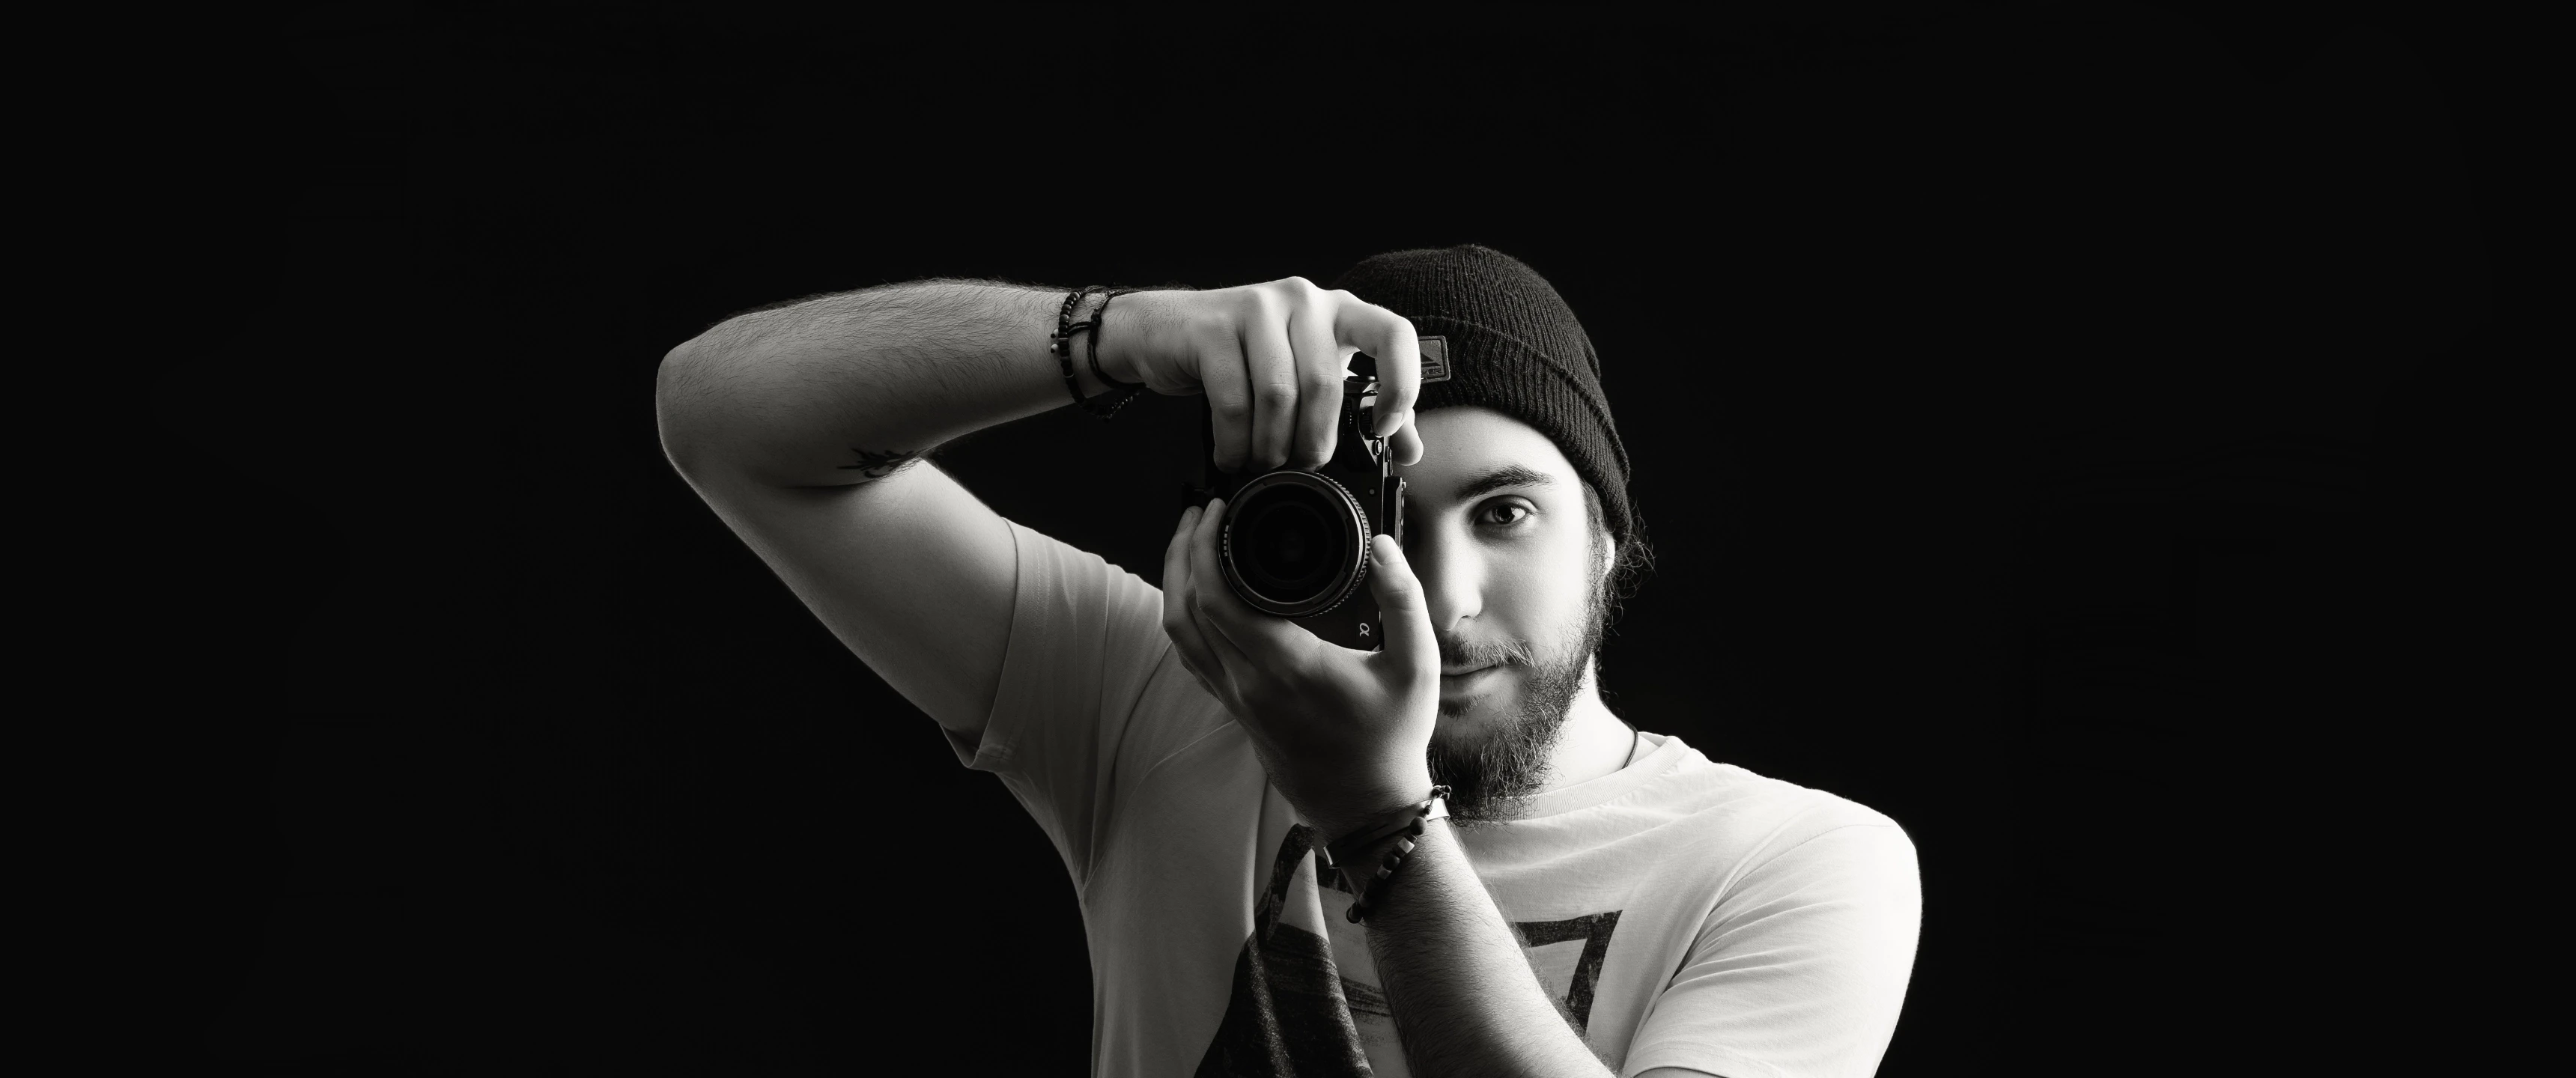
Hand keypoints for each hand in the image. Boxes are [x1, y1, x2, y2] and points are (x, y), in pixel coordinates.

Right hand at [1098, 278, 1425, 472]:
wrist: (1163, 332)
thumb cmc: (1244, 359)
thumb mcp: (1306, 374)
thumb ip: (1359, 406)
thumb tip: (1411, 449)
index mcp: (1338, 311)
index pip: (1394, 334)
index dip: (1401, 385)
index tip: (1382, 429)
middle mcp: (1304, 300)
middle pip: (1326, 385)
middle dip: (1315, 441)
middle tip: (1301, 466)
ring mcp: (1257, 307)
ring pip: (1280, 395)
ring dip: (1271, 446)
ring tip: (1262, 463)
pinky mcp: (1214, 326)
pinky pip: (1235, 400)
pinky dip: (1235, 441)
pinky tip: (1232, 455)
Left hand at [1161, 498, 1439, 836]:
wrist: (1366, 805)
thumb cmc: (1392, 737)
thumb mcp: (1417, 666)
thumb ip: (1403, 600)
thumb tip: (1383, 547)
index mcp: (1287, 667)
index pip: (1218, 599)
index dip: (1203, 547)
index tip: (1217, 510)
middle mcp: (1249, 683)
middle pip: (1184, 609)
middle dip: (1182, 552)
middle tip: (1198, 513)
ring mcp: (1236, 699)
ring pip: (1178, 634)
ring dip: (1175, 583)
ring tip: (1189, 544)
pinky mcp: (1235, 709)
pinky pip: (1191, 656)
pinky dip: (1184, 617)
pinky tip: (1200, 594)